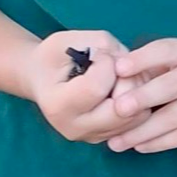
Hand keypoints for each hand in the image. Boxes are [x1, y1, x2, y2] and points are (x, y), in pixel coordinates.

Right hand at [22, 30, 136, 143]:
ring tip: (117, 77)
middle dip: (126, 81)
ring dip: (134, 91)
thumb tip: (128, 64)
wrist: (41, 78)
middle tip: (115, 66)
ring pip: (134, 117)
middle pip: (120, 111)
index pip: (97, 88)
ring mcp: (91, 137)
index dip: (106, 63)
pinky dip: (136, 101)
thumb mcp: (71, 39)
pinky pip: (136, 121)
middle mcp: (74, 129)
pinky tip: (121, 86)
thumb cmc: (54, 55)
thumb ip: (103, 46)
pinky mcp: (105, 137)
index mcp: (59, 106)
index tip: (99, 53)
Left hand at [106, 39, 176, 153]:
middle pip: (172, 86)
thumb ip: (156, 66)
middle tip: (117, 109)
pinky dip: (160, 143)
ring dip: (144, 131)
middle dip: (143, 98)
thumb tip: (115, 76)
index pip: (167, 50)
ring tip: (117, 141)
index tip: (119, 68)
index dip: (143, 58)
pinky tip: (140, 146)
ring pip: (176, 117)